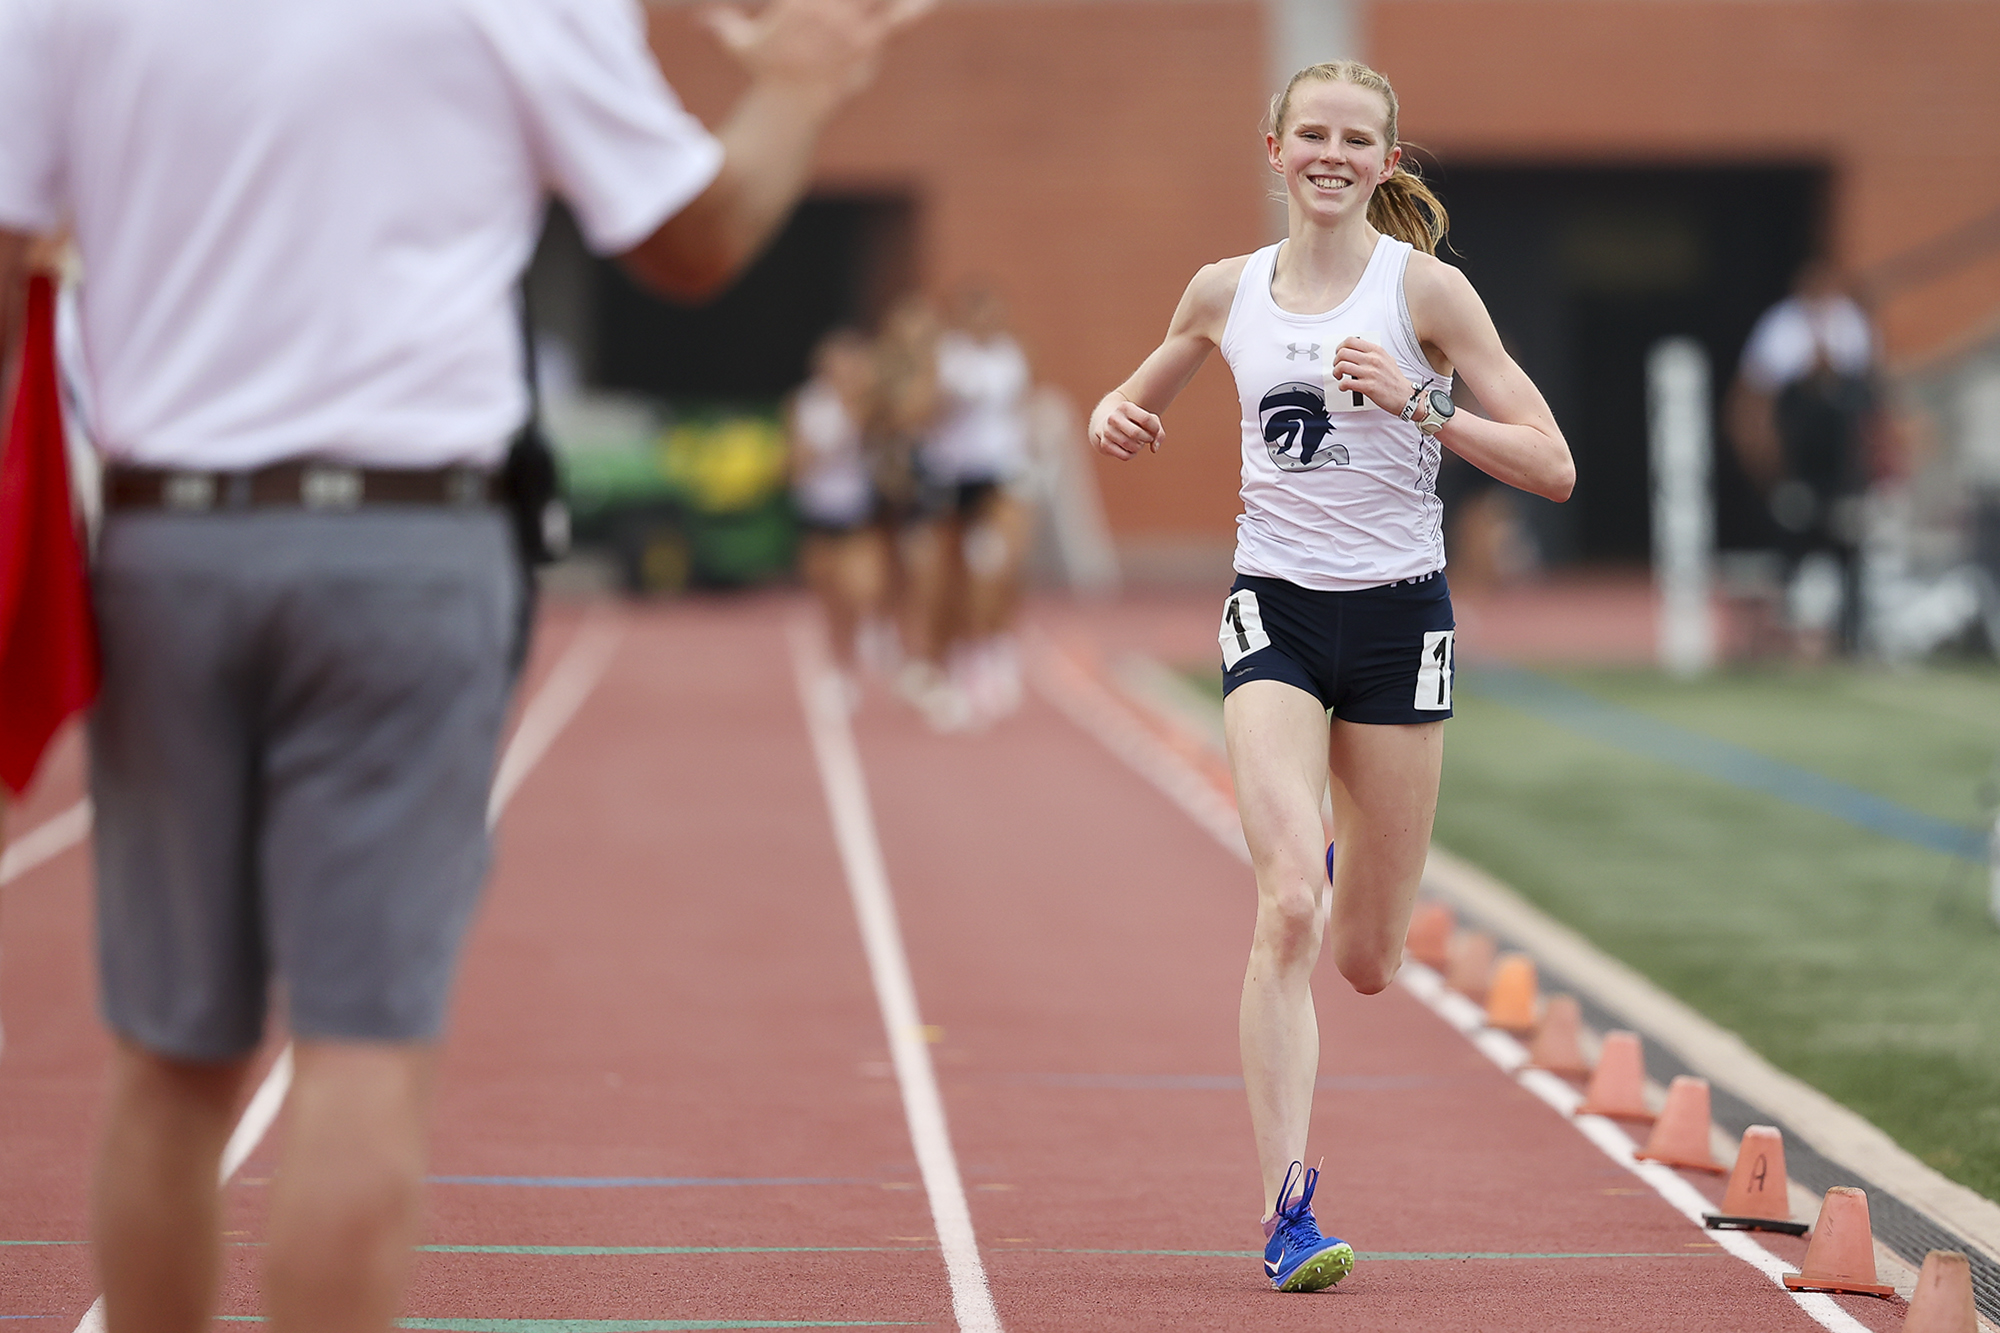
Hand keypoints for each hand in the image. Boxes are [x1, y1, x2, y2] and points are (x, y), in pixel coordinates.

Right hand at [704, 0, 930, 108]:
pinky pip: (898, 21)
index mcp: (799, 0)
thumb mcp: (739, 46)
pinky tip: (929, 2)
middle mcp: (829, 6)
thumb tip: (702, 21)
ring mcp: (852, 25)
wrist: (787, 110)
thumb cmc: (763, 77)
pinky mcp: (869, 46)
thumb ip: (723, 26)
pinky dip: (914, 10)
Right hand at [1090, 393, 1162, 459]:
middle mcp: (1113, 418)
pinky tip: (1130, 449)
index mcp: (1125, 407)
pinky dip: (1132, 455)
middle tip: (1147, 438)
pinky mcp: (1104, 444)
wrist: (1108, 423)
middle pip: (1137, 434)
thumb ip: (1159, 432)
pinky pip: (1125, 456)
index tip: (1154, 430)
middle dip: (1147, 439)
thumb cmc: (1134, 422)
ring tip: (1137, 442)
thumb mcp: (1148, 420)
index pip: (1146, 419)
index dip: (1155, 428)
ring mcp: (1107, 431)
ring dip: (1139, 447)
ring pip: (1132, 447)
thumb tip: (1154, 449)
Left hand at [1329, 337, 1411, 416]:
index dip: (1340, 347)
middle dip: (1336, 360)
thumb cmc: (1396, 380)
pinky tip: (1344, 387)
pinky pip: (1346, 382)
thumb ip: (1373, 354)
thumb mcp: (1387, 359)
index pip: (1351, 341)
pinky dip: (1341, 385)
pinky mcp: (1368, 386)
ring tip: (1339, 377)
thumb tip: (1358, 352)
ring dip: (1336, 372)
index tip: (1339, 353)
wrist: (1405, 396)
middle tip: (1338, 367)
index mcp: (1376, 351)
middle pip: (1343, 352)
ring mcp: (1370, 373)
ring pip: (1342, 366)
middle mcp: (1373, 359)